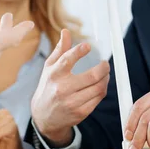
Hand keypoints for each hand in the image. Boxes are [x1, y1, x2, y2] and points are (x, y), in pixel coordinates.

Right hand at [31, 29, 109, 146]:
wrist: (44, 117)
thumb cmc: (48, 88)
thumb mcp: (49, 68)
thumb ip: (60, 50)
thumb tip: (66, 32)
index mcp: (54, 75)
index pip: (67, 60)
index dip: (79, 51)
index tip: (87, 46)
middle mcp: (62, 89)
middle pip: (91, 76)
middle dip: (103, 68)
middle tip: (105, 64)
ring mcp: (72, 102)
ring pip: (98, 88)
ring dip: (106, 78)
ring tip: (105, 73)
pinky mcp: (80, 112)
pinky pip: (98, 98)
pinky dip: (102, 89)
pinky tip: (100, 85)